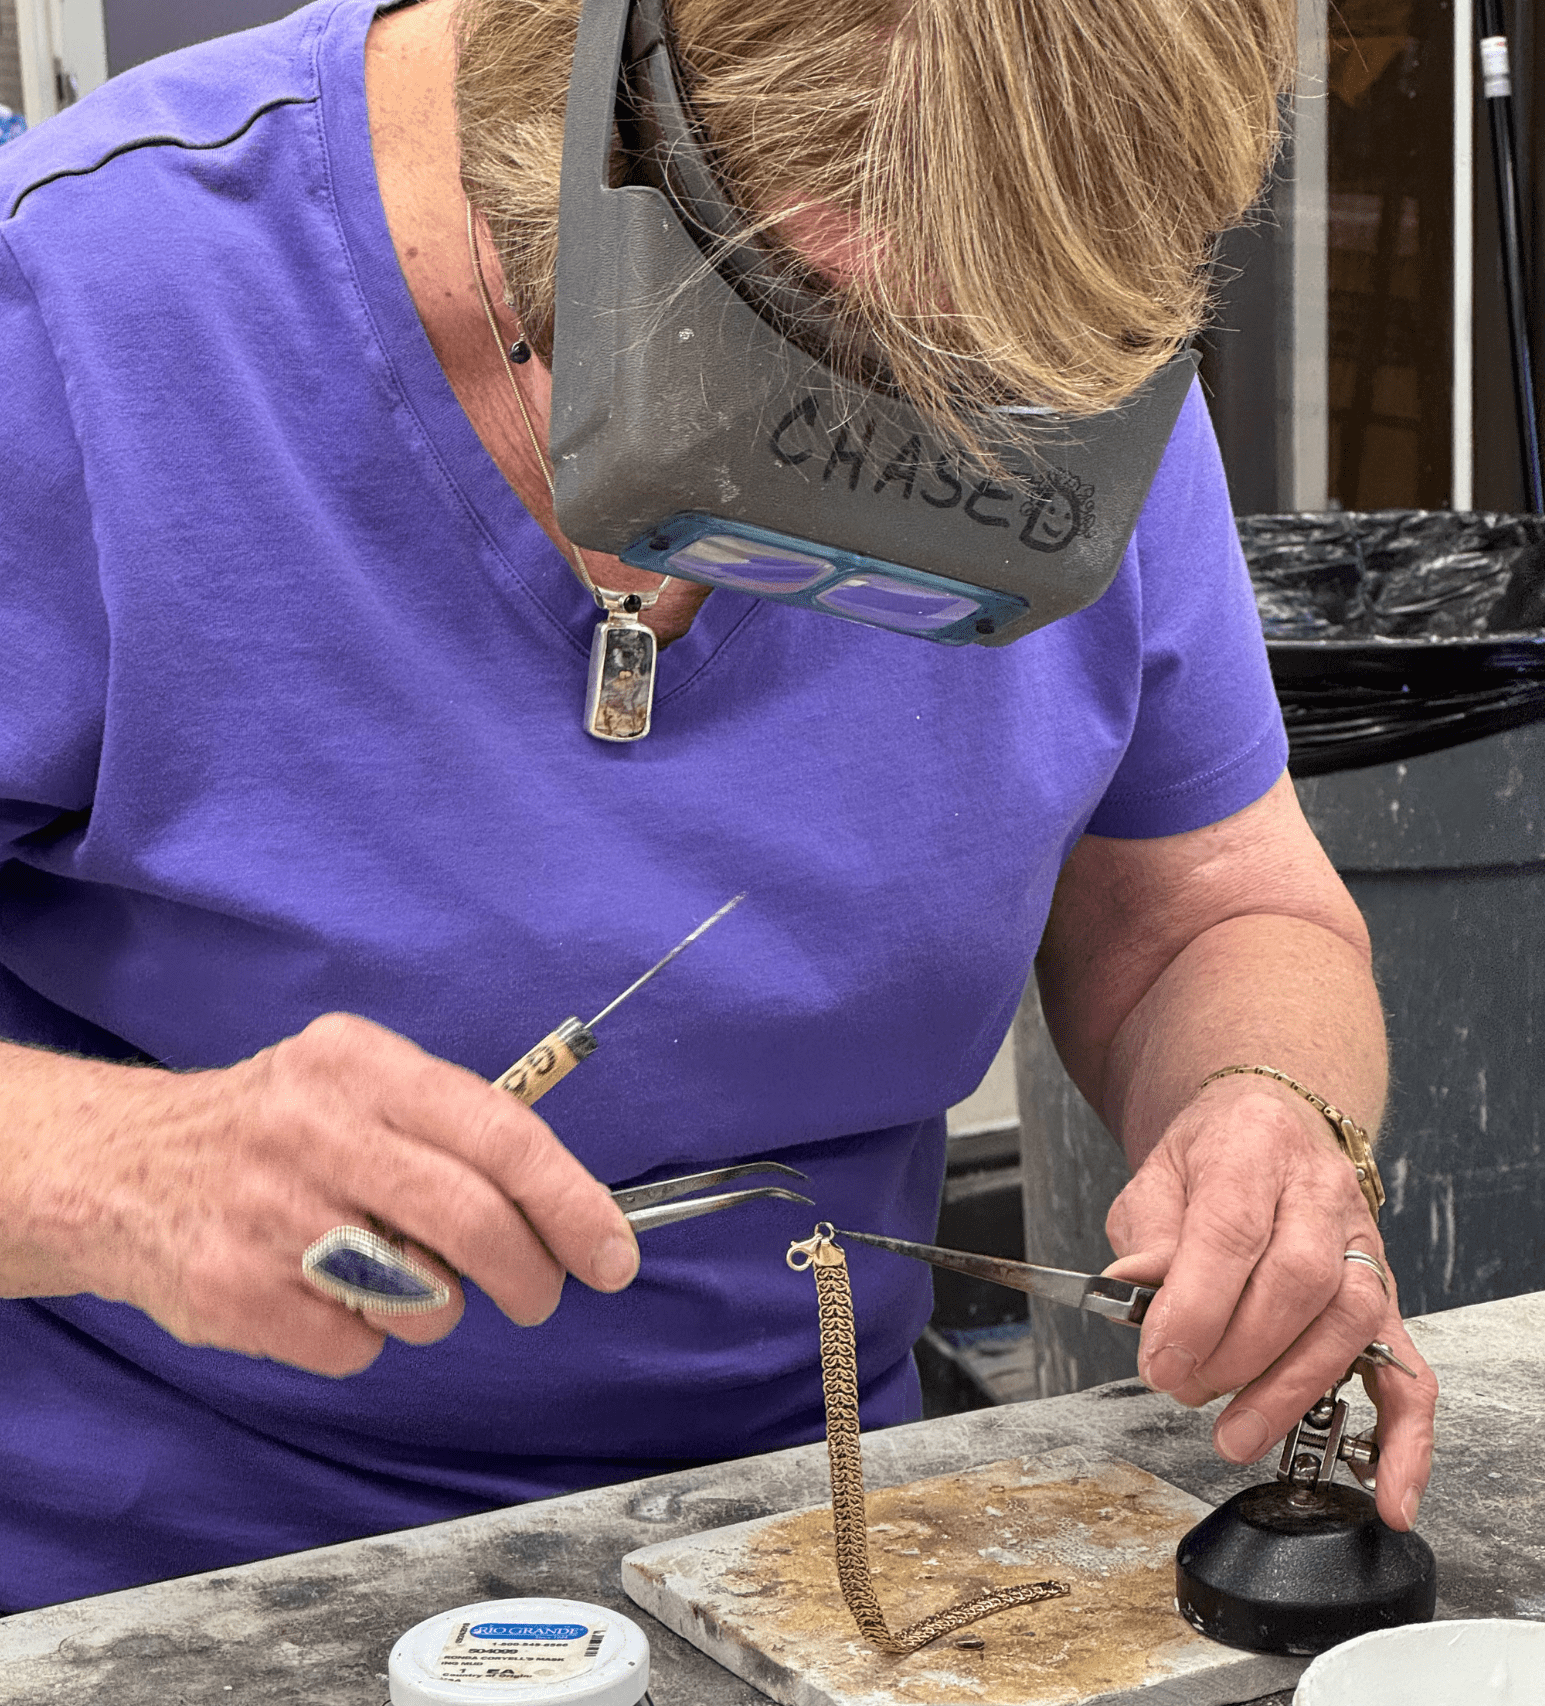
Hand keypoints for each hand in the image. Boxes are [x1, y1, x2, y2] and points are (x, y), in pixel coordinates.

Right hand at [14, 1013, 638, 1375]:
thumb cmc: (274, 1126)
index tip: (613, 1254)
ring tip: (389, 1271)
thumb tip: (566, 1208)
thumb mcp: (354, 1078)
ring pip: (422, 1296)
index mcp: (363, 1064)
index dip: (570, 1202)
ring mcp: (270, 1213)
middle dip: (530, 1274)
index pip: (500, 1134)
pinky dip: (362, 1336)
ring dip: (434, 1304)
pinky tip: (322, 1293)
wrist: (119, 1166)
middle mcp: (316, 1128)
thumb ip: (450, 1124)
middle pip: (472, 1221)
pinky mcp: (234, 1290)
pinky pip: (355, 1346)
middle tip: (540, 1295)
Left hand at [1101, 1075, 1436, 1530]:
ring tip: (1235, 1431)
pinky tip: (1386, 1490)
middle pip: (1297, 1282)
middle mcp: (1320, 1193)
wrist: (1269, 1125)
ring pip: (1349, 1323)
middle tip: (1182, 1388)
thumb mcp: (1155, 1178)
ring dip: (1290, 1390)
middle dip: (1236, 1354)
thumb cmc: (1210, 1158)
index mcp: (1254, 1150)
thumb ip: (1146, 1237)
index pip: (1233, 1232)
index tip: (1160, 1361)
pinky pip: (1411, 1371)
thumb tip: (1132, 1293)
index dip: (1196, 1308)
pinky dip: (1405, 1438)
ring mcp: (1363, 1246)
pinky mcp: (1385, 1298)